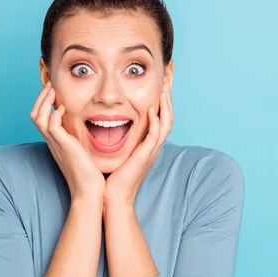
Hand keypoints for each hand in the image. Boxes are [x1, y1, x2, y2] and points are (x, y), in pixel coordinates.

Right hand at [30, 81, 104, 203]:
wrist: (89, 191)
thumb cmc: (89, 174)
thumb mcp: (83, 152)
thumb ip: (80, 140)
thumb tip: (86, 130)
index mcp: (56, 142)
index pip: (42, 117)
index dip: (44, 102)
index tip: (54, 90)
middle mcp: (52, 141)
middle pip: (35, 114)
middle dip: (41, 97)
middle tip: (50, 84)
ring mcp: (55, 144)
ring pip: (38, 117)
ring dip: (44, 101)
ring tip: (53, 89)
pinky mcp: (63, 146)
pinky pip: (51, 126)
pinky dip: (54, 114)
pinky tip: (63, 109)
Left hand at [103, 81, 173, 207]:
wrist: (113, 196)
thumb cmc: (112, 176)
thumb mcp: (119, 152)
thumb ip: (119, 138)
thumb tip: (109, 123)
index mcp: (148, 144)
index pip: (160, 118)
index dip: (162, 101)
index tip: (159, 85)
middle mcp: (153, 146)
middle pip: (168, 117)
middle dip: (168, 98)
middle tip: (167, 80)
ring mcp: (152, 151)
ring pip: (167, 124)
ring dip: (166, 105)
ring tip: (163, 89)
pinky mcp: (146, 155)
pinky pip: (156, 135)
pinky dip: (156, 121)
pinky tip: (152, 110)